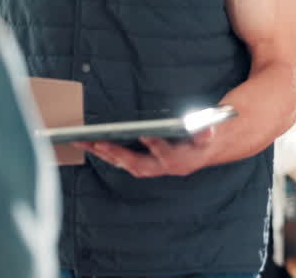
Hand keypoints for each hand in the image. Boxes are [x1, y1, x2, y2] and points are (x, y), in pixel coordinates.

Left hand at [71, 128, 217, 177]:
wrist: (204, 151)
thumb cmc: (203, 138)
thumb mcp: (209, 133)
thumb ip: (207, 132)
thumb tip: (207, 128)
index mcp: (180, 160)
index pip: (167, 155)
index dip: (157, 146)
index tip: (146, 136)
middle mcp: (163, 168)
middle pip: (138, 164)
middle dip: (119, 154)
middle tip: (100, 143)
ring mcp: (151, 168)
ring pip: (125, 164)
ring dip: (105, 155)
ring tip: (85, 142)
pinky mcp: (142, 165)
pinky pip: (121, 162)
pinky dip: (105, 154)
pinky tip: (90, 144)